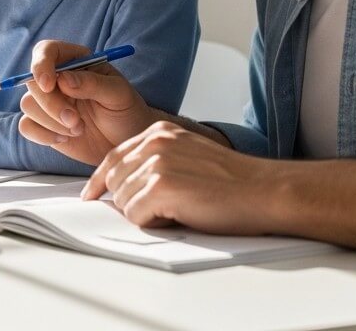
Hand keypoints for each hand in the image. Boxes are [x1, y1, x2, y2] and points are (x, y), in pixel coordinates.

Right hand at [16, 40, 160, 165]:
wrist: (124, 141)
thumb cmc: (126, 112)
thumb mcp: (118, 94)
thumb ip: (93, 83)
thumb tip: (63, 80)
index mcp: (75, 61)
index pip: (47, 51)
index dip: (41, 64)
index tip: (49, 85)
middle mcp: (57, 79)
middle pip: (33, 82)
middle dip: (51, 104)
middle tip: (75, 121)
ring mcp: (48, 102)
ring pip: (28, 105)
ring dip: (51, 121)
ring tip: (79, 129)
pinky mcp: (43, 124)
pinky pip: (26, 126)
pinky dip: (42, 135)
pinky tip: (65, 139)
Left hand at [84, 121, 274, 233]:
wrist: (264, 191)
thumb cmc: (232, 182)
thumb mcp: (187, 156)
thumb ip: (155, 162)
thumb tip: (122, 186)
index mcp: (159, 132)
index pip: (114, 156)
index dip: (100, 180)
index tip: (90, 194)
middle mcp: (154, 142)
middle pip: (114, 180)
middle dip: (129, 201)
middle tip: (159, 211)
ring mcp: (157, 163)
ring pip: (122, 200)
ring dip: (143, 213)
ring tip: (175, 210)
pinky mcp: (161, 187)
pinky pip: (135, 215)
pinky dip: (152, 223)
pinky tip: (178, 216)